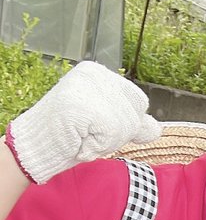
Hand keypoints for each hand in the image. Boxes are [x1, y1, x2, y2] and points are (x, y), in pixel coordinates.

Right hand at [6, 61, 160, 183]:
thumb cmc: (70, 136)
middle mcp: (94, 73)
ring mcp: (87, 87)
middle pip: (135, 114)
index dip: (125, 123)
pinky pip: (111, 134)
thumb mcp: (106, 126)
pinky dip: (97, 146)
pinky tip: (79, 140)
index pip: (138, 101)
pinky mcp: (83, 104)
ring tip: (81, 136)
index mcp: (99, 72)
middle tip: (87, 132)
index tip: (96, 125)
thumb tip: (156, 129)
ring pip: (125, 126)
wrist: (36, 147)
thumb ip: (130, 122)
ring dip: (105, 142)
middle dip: (116, 134)